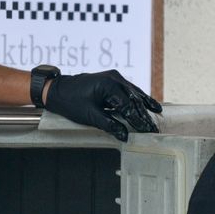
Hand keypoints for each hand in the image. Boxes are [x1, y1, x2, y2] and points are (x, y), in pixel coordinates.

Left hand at [42, 70, 160, 141]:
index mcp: (109, 85)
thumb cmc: (70, 102)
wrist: (56, 89)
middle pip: (135, 99)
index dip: (138, 120)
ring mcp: (114, 77)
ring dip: (145, 106)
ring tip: (157, 115)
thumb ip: (109, 125)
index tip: (146, 131)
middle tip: (154, 128)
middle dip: (144, 115)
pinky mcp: (112, 80)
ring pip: (134, 93)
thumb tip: (124, 136)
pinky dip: (138, 98)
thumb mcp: (90, 116)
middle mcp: (114, 78)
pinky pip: (129, 90)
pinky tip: (149, 105)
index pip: (129, 106)